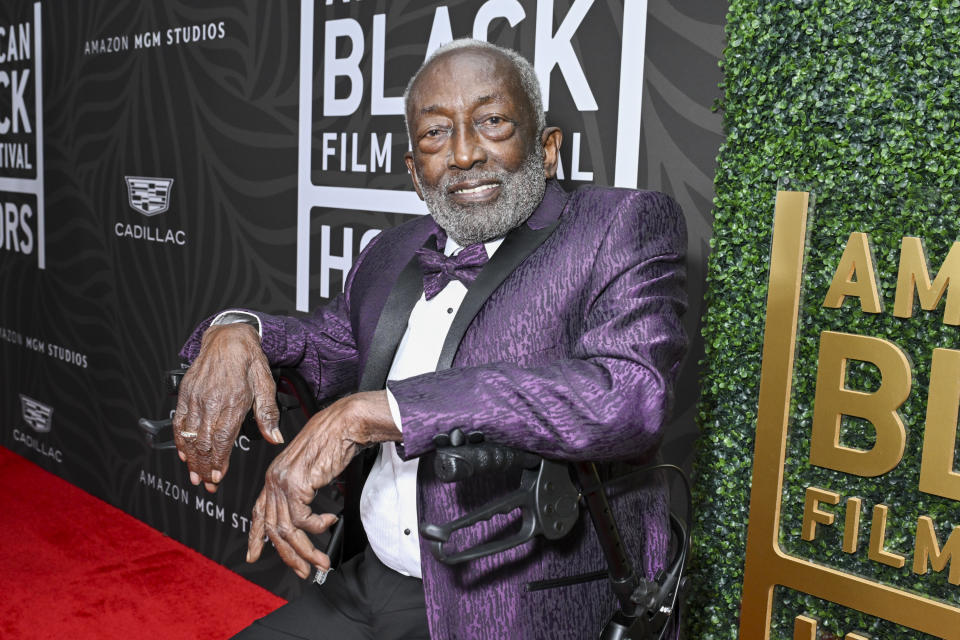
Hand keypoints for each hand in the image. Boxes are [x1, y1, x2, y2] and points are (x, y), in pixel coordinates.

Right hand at [172, 323, 282, 492]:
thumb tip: (275, 437)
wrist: (228, 337)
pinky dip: (180, 440)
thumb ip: (268, 414)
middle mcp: (211, 401)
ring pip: (190, 436)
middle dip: (205, 468)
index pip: (222, 440)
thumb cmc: (248, 360)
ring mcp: (196, 398)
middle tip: (207, 484)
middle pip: (204, 443)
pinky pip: (179, 422)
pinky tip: (183, 453)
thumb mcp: (266, 384)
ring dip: (191, 459)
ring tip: (194, 475)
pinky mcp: (185, 394)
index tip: (218, 477)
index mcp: (232, 401)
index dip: (219, 462)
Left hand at [246, 390, 397, 578]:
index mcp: (274, 475)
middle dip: (289, 554)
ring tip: (321, 559)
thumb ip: (302, 490)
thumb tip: (305, 515)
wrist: (343, 424)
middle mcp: (274, 479)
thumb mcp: (311, 469)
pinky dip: (318, 526)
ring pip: (287, 529)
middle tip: (304, 569)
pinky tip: (329, 520)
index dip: (255, 537)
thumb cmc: (332, 441)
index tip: (253, 555)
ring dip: (306, 549)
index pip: (258, 512)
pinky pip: (303, 519)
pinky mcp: (296, 483)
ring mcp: (283, 481)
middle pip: (272, 528)